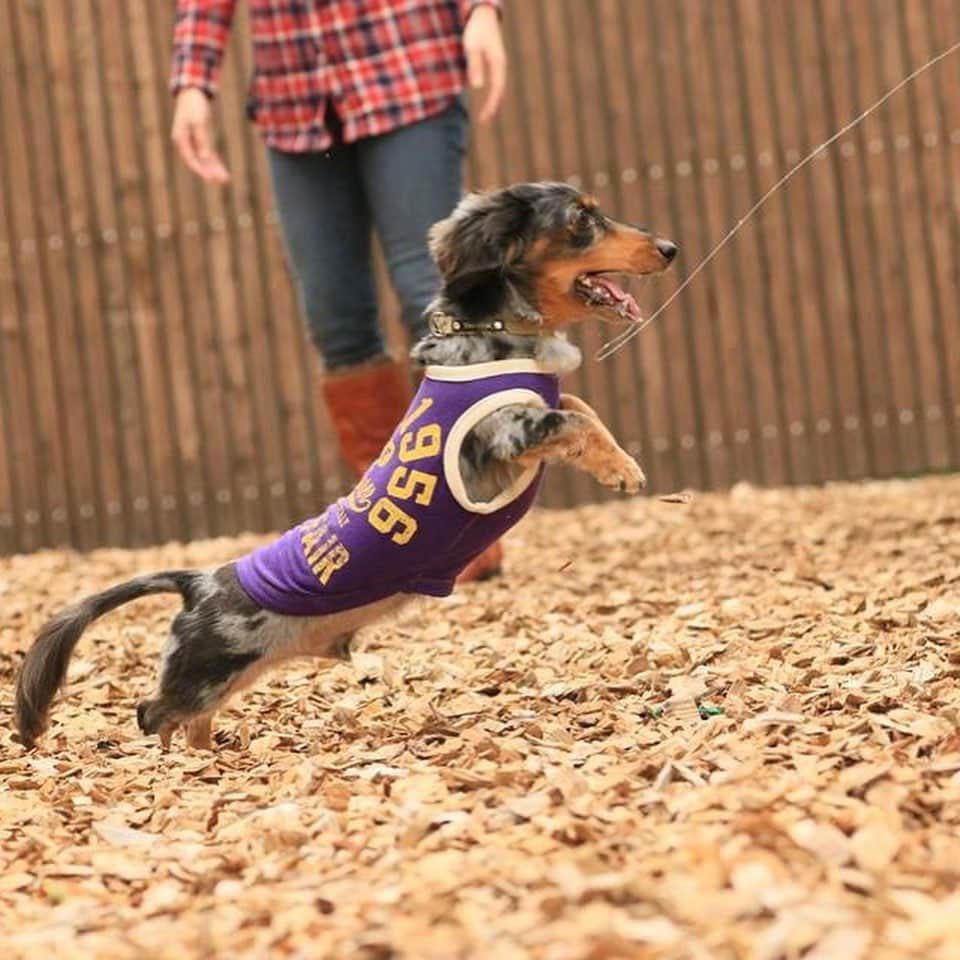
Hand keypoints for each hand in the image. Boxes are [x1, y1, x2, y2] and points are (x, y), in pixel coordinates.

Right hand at [171, 88, 230, 183]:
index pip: (191, 160)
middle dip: (211, 172)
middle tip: (223, 182)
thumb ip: (202, 140)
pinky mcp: (200, 139)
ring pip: (204, 159)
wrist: (192, 93)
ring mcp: (193, 142)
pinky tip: (222, 170)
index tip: (211, 179)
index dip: (201, 170)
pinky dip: (215, 162)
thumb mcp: (199, 122)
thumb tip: (205, 158)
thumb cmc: (194, 106)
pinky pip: (208, 154)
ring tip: (226, 180)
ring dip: (215, 169)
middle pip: (199, 162)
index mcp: (181, 139)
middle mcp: (185, 143)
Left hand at [463, 4, 506, 124]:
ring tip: (485, 117)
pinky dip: (491, 93)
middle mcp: (500, 66)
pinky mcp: (492, 62)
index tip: (484, 118)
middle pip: (499, 92)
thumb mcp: (472, 46)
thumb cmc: (476, 29)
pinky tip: (486, 100)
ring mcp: (497, 64)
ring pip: (497, 88)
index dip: (491, 105)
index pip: (497, 90)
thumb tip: (478, 87)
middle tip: (484, 122)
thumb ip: (475, 65)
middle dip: (492, 108)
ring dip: (492, 102)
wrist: (483, 13)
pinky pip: (494, 82)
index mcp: (498, 64)